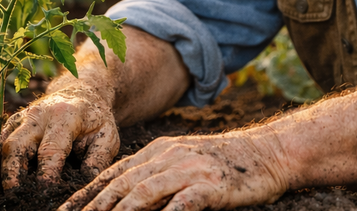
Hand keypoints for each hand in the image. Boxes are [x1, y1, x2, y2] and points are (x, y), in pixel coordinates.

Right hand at [0, 82, 119, 189]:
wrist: (81, 91)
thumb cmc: (95, 119)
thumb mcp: (107, 136)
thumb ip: (98, 160)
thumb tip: (86, 183)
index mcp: (64, 117)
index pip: (51, 150)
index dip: (45, 174)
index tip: (43, 194)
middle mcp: (37, 116)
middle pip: (16, 146)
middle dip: (11, 174)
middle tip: (12, 197)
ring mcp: (19, 119)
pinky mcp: (9, 124)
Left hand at [60, 127, 289, 210]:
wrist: (271, 152)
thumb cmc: (225, 165)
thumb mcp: (184, 164)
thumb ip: (155, 178)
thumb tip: (123, 201)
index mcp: (158, 151)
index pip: (112, 174)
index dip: (85, 194)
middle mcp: (169, 157)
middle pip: (121, 185)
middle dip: (93, 208)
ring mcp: (190, 169)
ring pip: (144, 193)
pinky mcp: (212, 186)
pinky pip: (183, 203)